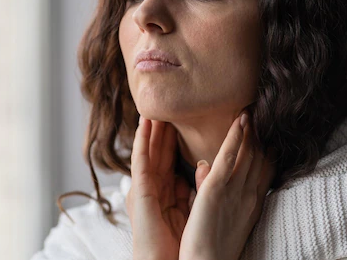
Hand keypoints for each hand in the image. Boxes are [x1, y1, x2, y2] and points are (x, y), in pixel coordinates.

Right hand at [126, 116, 191, 259]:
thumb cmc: (182, 244)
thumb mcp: (193, 207)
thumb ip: (197, 185)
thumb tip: (205, 165)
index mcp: (167, 189)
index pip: (171, 155)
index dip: (175, 135)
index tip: (183, 114)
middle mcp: (154, 186)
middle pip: (159, 149)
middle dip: (164, 126)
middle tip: (169, 102)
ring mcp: (146, 187)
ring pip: (148, 149)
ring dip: (150, 126)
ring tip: (154, 104)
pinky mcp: (141, 191)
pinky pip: (140, 161)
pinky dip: (141, 141)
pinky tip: (144, 124)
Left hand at [179, 112, 276, 259]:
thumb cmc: (211, 247)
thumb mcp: (220, 215)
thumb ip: (213, 189)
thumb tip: (206, 166)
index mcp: (251, 203)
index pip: (263, 169)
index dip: (266, 148)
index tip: (267, 129)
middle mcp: (249, 195)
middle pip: (260, 158)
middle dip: (262, 135)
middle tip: (263, 110)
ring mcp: (235, 191)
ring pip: (248, 153)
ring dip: (251, 129)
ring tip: (253, 107)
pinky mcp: (216, 190)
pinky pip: (229, 157)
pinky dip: (236, 136)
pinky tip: (241, 119)